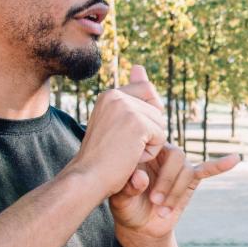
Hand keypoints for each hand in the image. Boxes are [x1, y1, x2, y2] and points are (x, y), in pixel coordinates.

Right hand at [69, 67, 166, 196]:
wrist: (87, 179)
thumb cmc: (100, 158)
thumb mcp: (114, 123)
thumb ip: (130, 98)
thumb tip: (140, 66)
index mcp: (109, 94)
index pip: (146, 91)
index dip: (145, 116)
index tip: (124, 134)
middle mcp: (116, 95)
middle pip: (156, 110)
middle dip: (147, 134)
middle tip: (121, 146)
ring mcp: (126, 108)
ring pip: (160, 124)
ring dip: (148, 144)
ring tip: (123, 152)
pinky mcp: (137, 123)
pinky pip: (161, 137)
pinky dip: (150, 153)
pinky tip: (129, 157)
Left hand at [111, 145, 239, 238]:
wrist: (141, 226)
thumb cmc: (127, 208)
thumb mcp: (120, 201)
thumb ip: (128, 188)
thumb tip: (141, 178)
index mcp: (144, 152)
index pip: (156, 146)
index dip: (151, 165)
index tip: (140, 187)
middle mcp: (163, 154)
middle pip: (177, 156)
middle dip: (168, 181)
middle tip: (155, 201)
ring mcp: (179, 167)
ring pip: (187, 171)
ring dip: (177, 192)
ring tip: (163, 211)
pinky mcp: (191, 180)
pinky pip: (207, 169)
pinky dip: (220, 165)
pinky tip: (235, 159)